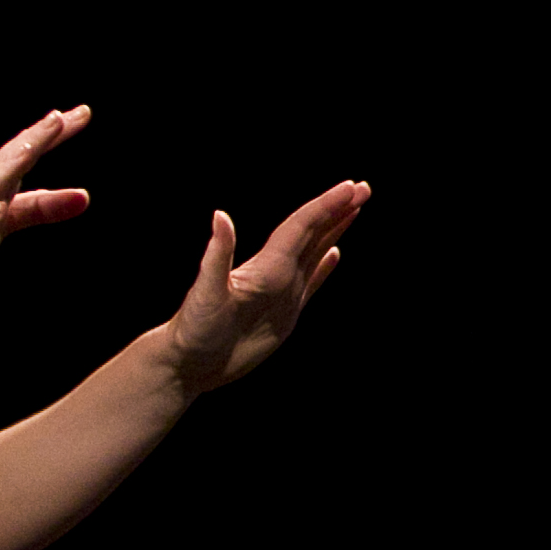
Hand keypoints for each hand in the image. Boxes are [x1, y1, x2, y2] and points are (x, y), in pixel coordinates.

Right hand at [0, 107, 95, 315]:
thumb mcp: (5, 222)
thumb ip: (40, 207)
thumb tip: (84, 196)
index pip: (22, 153)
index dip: (50, 134)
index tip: (83, 112)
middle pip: (7, 162)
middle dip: (32, 139)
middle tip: (59, 116)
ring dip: (9, 167)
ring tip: (33, 145)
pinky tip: (0, 208)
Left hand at [163, 178, 370, 395]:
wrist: (188, 362)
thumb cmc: (193, 330)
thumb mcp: (205, 294)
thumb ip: (217, 256)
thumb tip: (220, 215)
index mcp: (264, 267)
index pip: (301, 227)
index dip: (326, 206)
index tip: (350, 188)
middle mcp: (275, 273)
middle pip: (312, 232)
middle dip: (337, 208)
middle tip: (363, 186)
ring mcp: (282, 291)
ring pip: (315, 251)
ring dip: (335, 228)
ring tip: (355, 208)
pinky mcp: (286, 312)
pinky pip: (311, 282)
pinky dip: (325, 266)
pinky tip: (334, 252)